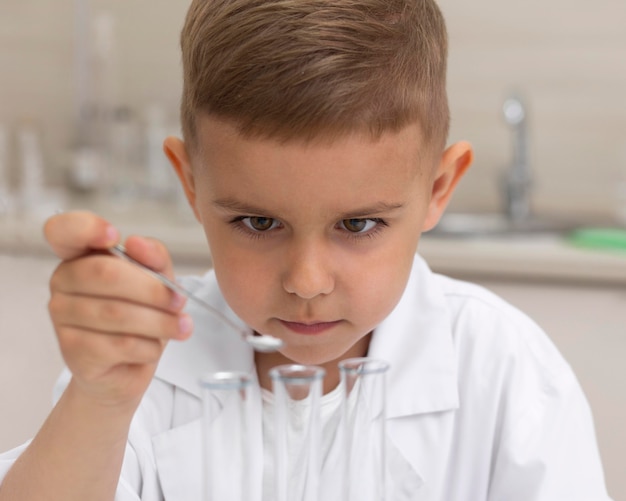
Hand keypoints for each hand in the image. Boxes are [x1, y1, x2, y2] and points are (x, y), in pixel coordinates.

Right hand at [44, 211, 191, 408]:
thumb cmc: (140, 314)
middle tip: (180, 302)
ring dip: (160, 322)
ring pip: (118, 313)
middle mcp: (63, 281)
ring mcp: (62, 317)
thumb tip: (137, 243)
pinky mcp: (72, 351)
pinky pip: (120, 344)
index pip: (63, 230)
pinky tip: (154, 347)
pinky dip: (148, 346)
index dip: (86, 228)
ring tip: (181, 327)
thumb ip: (154, 256)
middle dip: (154, 290)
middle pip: (107, 274)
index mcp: (80, 255)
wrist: (126, 367)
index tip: (116, 236)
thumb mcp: (157, 279)